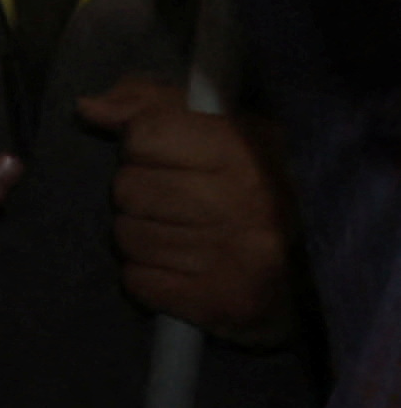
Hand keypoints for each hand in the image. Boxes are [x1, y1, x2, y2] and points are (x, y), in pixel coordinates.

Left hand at [81, 77, 300, 342]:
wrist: (319, 265)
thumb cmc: (255, 183)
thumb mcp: (216, 127)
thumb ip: (149, 105)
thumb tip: (89, 108)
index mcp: (243, 152)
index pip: (143, 135)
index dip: (142, 146)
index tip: (166, 158)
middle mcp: (243, 203)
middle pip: (128, 188)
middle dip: (139, 193)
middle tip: (175, 202)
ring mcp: (235, 257)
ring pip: (128, 236)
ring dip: (141, 236)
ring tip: (179, 235)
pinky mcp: (221, 302)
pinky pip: (139, 281)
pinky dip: (148, 277)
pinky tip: (180, 268)